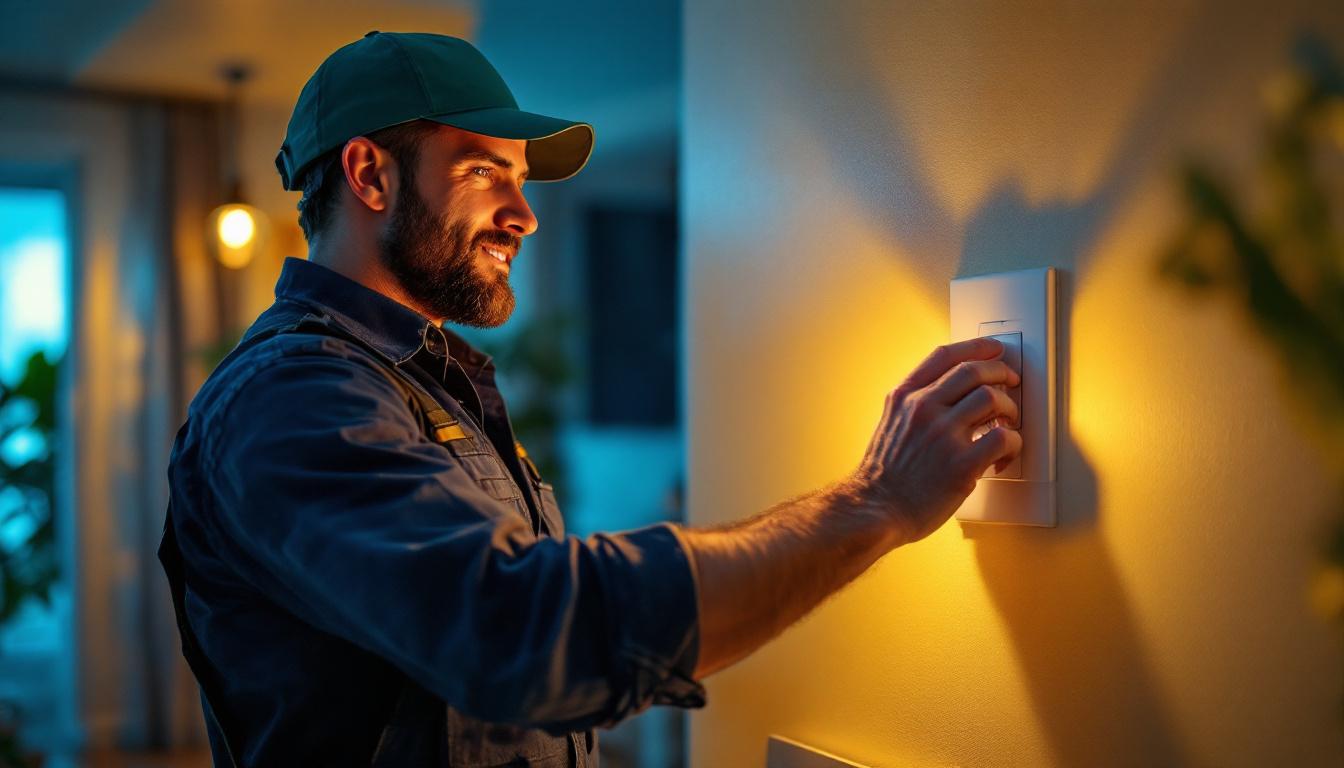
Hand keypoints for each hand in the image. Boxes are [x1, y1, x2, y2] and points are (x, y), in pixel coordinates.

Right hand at [849, 337, 1022, 543]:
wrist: (875, 509)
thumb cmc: (883, 475)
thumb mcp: (890, 423)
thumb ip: (915, 405)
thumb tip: (951, 394)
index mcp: (904, 397)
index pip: (945, 356)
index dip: (976, 347)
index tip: (994, 349)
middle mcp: (923, 408)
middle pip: (975, 371)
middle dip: (1002, 373)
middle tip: (1011, 383)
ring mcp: (943, 435)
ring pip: (993, 398)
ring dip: (1010, 410)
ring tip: (1007, 424)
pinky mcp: (963, 464)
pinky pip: (1004, 438)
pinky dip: (1013, 444)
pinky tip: (1004, 456)